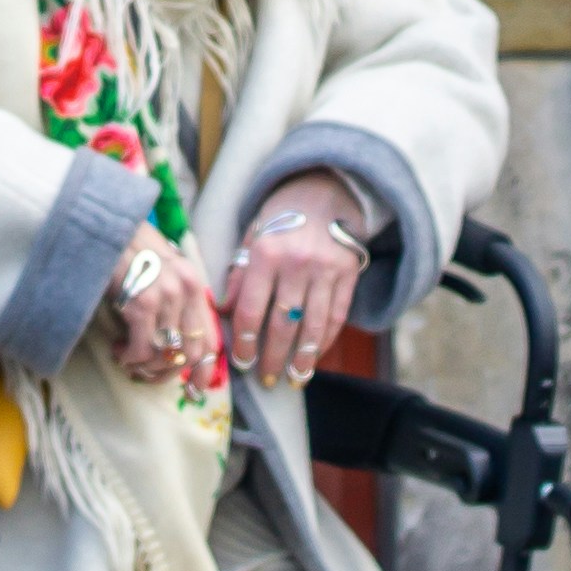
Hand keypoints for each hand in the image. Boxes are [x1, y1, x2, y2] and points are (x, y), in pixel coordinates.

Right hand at [111, 235, 229, 394]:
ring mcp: (165, 297)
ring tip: (127, 360)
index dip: (204, 368)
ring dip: (144, 367)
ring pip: (164, 355)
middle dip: (168, 373)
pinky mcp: (141, 304)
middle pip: (189, 352)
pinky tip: (118, 351)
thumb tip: (174, 344)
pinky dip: (129, 358)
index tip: (194, 389)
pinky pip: (142, 349)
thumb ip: (174, 301)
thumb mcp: (162, 271)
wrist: (105, 228)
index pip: (210, 338)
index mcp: (194, 286)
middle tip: (147, 374)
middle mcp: (185, 291)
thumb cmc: (128, 250)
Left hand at [222, 172, 374, 390]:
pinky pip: (337, 316)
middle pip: (281, 324)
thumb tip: (221, 314)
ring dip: (302, 358)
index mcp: (265, 254)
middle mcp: (296, 264)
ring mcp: (325, 270)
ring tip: (294, 378)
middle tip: (266, 378)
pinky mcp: (348, 273)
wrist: (324, 192)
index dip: (244, 342)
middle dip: (272, 357)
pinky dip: (325, 341)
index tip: (242, 362)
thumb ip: (239, 276)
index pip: (250, 310)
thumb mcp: (252, 239)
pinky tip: (315, 356)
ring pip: (312, 326)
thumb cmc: (280, 220)